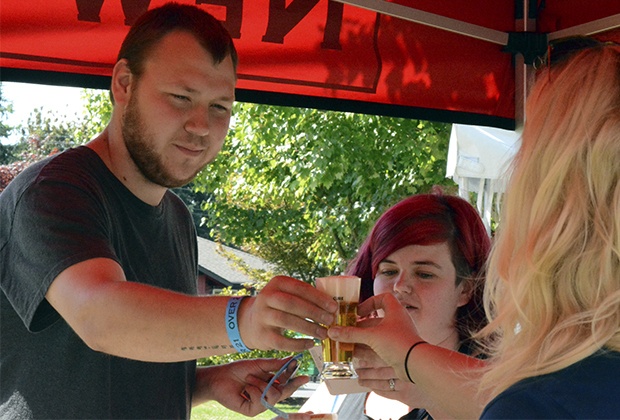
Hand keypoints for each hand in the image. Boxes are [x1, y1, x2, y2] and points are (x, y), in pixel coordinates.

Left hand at [193, 356, 307, 416]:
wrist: (220, 376)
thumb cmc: (238, 370)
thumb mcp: (259, 364)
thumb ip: (275, 364)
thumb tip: (292, 359)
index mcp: (270, 385)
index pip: (286, 384)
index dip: (296, 381)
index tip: (305, 376)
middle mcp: (266, 396)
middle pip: (284, 392)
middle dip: (287, 383)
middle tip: (288, 376)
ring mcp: (259, 405)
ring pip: (273, 396)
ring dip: (262, 384)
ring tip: (250, 378)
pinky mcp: (251, 410)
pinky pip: (261, 402)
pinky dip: (254, 391)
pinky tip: (246, 387)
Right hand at [240, 276, 337, 351]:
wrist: (251, 323)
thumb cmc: (279, 307)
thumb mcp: (287, 295)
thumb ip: (305, 297)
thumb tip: (332, 306)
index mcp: (277, 283)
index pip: (300, 288)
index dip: (318, 297)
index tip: (334, 307)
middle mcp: (266, 297)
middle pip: (292, 303)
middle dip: (314, 312)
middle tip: (330, 321)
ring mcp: (262, 316)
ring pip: (287, 321)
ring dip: (308, 328)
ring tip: (324, 334)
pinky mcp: (261, 335)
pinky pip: (282, 341)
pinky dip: (298, 344)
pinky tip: (311, 344)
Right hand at [327, 293, 421, 380]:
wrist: (416, 364)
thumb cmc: (397, 343)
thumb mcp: (371, 336)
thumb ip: (351, 334)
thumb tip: (332, 331)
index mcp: (395, 311)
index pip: (383, 298)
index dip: (370, 302)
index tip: (358, 312)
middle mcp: (398, 321)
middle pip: (376, 319)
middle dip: (360, 326)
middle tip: (347, 331)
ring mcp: (399, 335)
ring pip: (377, 334)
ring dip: (362, 339)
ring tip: (347, 344)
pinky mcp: (398, 349)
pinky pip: (381, 346)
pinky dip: (369, 349)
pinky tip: (356, 355)